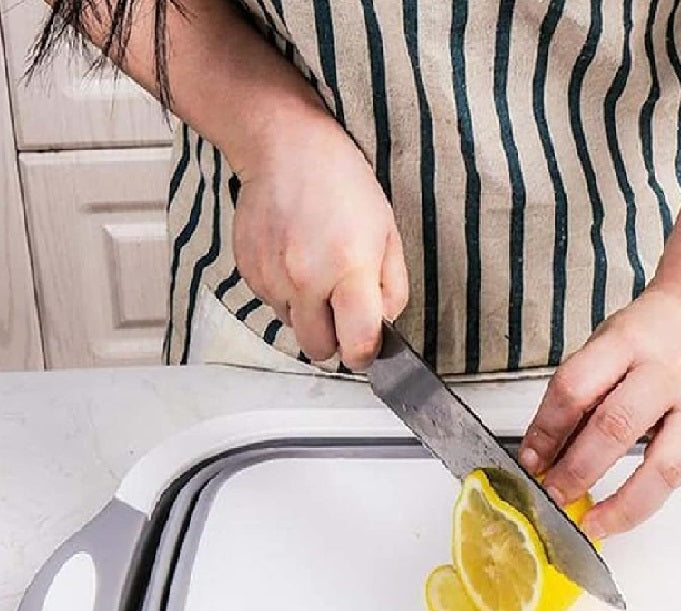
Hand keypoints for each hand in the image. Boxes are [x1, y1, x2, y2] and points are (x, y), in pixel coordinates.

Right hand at [229, 102, 407, 369]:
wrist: (286, 147)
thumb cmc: (343, 185)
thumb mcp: (388, 234)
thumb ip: (393, 290)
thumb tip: (382, 327)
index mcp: (349, 269)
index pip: (356, 346)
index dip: (365, 353)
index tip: (367, 346)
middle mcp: (306, 279)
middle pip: (319, 350)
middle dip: (334, 339)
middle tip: (343, 312)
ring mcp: (272, 277)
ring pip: (294, 328)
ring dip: (308, 314)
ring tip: (317, 272)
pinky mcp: (249, 272)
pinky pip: (273, 305)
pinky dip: (287, 294)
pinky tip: (295, 260)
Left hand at [519, 285, 680, 538]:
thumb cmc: (646, 338)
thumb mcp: (602, 349)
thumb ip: (574, 398)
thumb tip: (541, 457)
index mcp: (627, 344)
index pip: (576, 388)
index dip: (547, 430)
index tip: (529, 460)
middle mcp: (666, 375)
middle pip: (616, 427)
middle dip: (577, 470)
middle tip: (553, 495)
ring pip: (662, 468)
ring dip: (622, 505)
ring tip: (591, 525)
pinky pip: (675, 480)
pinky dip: (643, 502)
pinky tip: (618, 511)